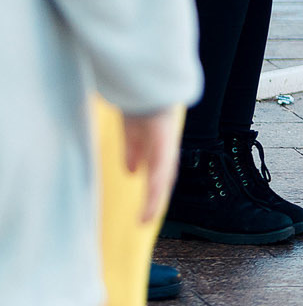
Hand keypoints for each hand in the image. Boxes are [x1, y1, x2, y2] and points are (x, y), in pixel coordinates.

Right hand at [122, 108, 182, 224]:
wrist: (145, 86)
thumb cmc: (138, 106)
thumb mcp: (131, 133)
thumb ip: (133, 151)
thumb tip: (132, 172)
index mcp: (158, 147)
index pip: (159, 174)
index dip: (153, 193)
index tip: (145, 211)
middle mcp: (166, 148)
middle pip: (164, 179)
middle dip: (154, 200)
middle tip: (144, 220)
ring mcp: (167, 144)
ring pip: (163, 177)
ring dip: (154, 198)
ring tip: (144, 218)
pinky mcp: (165, 140)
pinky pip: (161, 165)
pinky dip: (156, 182)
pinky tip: (151, 196)